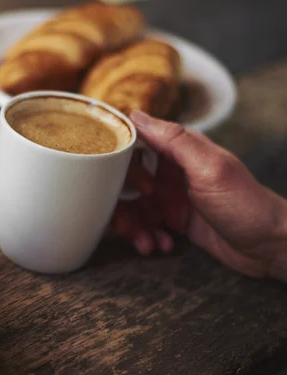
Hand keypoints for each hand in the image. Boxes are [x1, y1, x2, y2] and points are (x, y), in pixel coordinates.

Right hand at [113, 111, 286, 280]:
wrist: (269, 247)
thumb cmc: (246, 205)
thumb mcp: (209, 169)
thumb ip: (174, 141)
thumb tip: (138, 116)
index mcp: (180, 150)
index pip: (135, 145)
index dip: (120, 164)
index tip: (117, 183)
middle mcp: (173, 170)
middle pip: (128, 179)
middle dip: (122, 204)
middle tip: (127, 222)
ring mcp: (173, 196)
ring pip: (135, 206)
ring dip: (135, 226)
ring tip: (145, 242)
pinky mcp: (175, 219)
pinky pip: (148, 224)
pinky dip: (149, 236)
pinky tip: (161, 244)